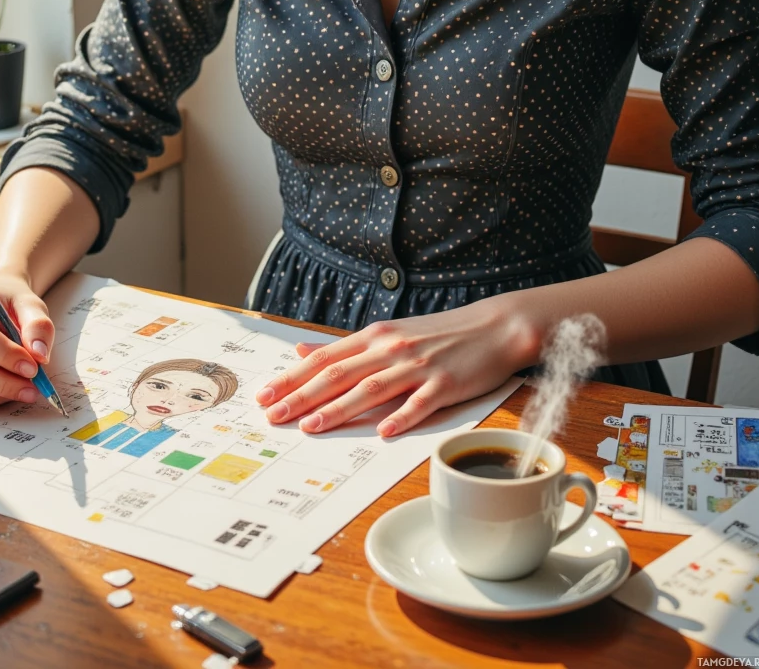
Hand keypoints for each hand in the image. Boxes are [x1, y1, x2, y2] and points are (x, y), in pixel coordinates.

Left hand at [254, 297, 535, 437]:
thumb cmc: (439, 335)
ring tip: (311, 426)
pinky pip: (420, 402)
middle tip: (273, 416)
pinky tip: (384, 432)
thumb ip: (346, 347)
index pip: (324, 358)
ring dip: (338, 409)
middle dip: (302, 395)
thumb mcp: (388, 334)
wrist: (494, 326)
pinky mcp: (446, 383)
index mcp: (374, 336)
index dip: (291, 377)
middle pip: (339, 373)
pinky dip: (401, 416)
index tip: (264, 395)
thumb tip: (302, 351)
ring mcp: (418, 365)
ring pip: (371, 388)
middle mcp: (391, 347)